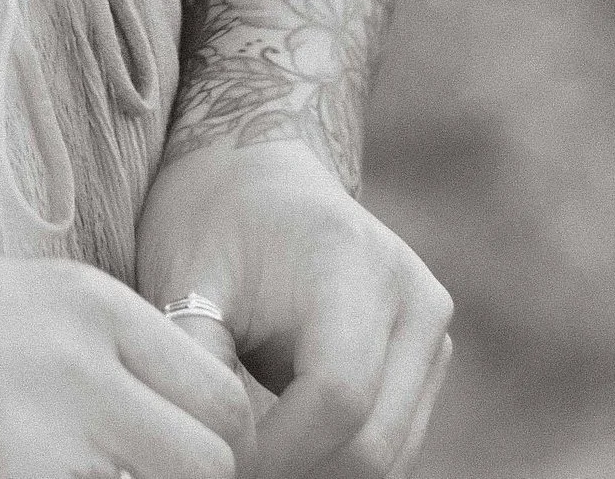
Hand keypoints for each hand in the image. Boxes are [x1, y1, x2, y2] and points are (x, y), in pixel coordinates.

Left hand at [133, 142, 451, 478]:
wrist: (255, 167)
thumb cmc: (209, 217)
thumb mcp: (183, 273)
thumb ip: (198, 355)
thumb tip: (218, 450)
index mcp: (353, 262)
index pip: (336, 397)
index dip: (278, 453)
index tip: (219, 463)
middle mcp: (413, 298)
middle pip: (373, 442)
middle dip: (298, 473)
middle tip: (229, 473)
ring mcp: (431, 330)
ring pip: (390, 456)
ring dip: (320, 473)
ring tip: (250, 459)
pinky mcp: (428, 357)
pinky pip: (393, 442)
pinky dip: (338, 460)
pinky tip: (282, 447)